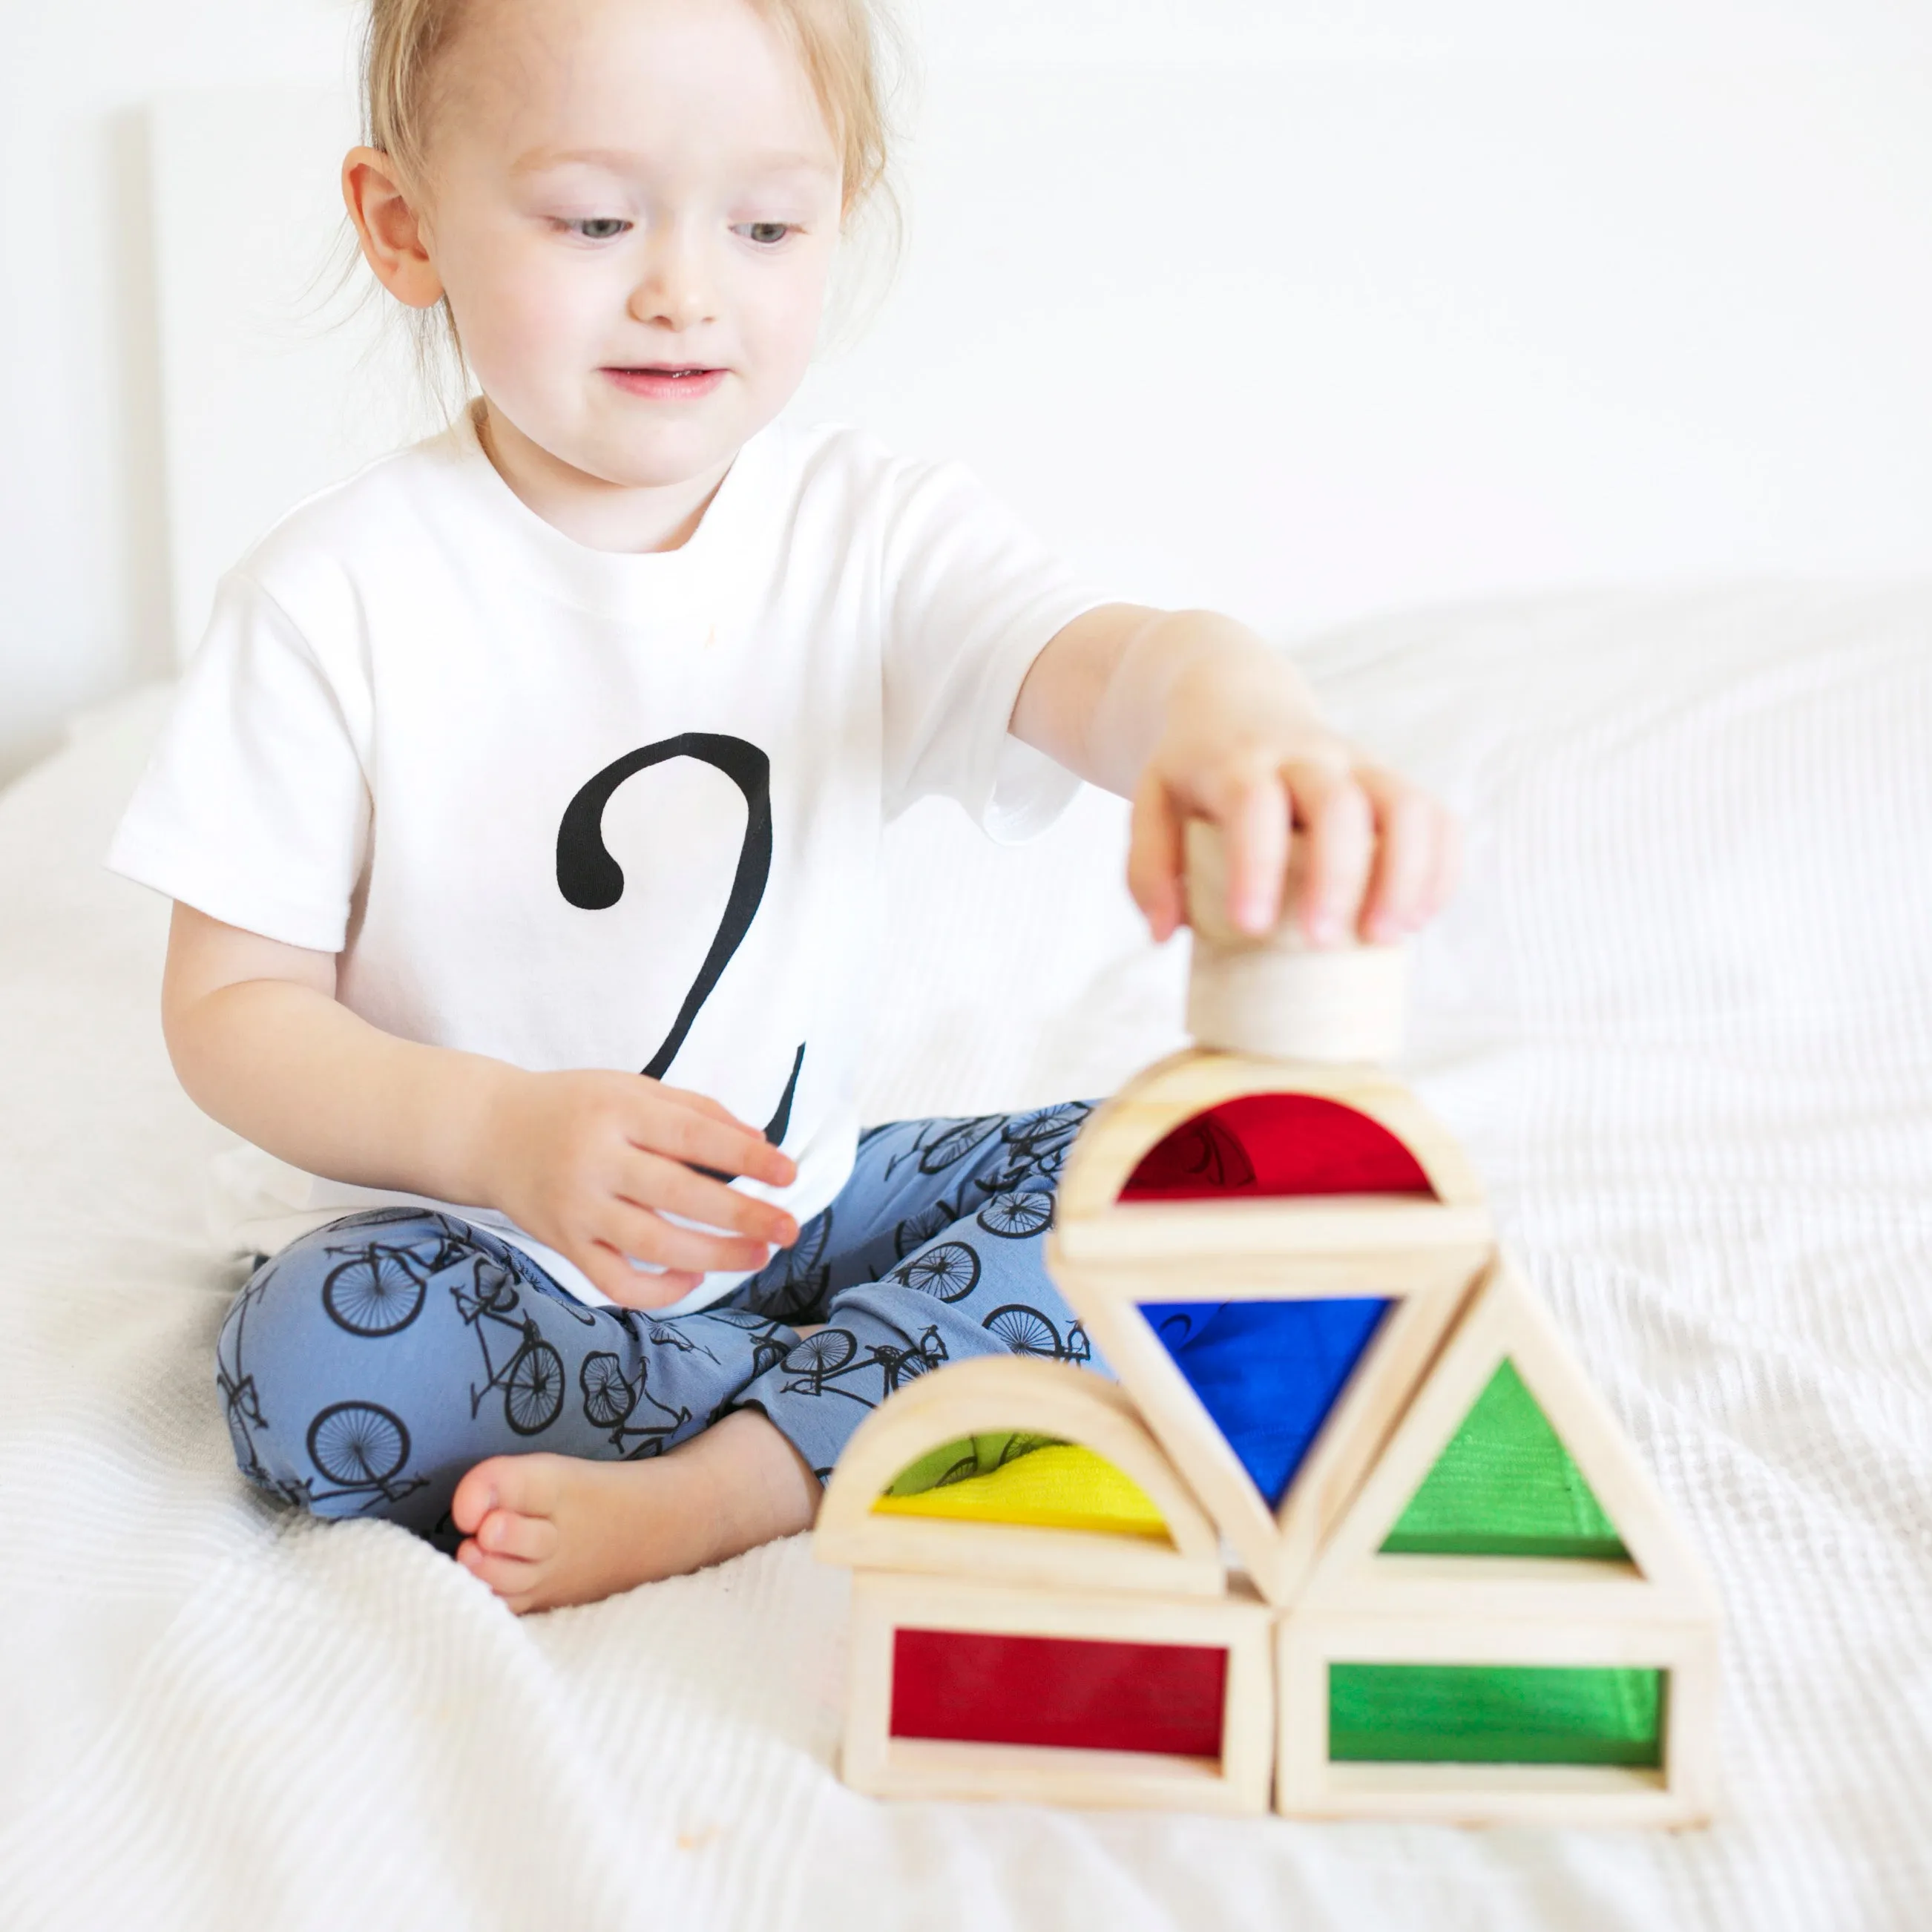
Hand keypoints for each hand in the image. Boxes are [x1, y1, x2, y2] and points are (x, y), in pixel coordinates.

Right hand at [476, 1069, 799, 1309]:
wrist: (488, 1132)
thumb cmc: (575, 1106)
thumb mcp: (632, 1088)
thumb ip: (696, 1110)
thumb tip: (759, 1143)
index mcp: (619, 1110)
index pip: (693, 1135)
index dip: (746, 1158)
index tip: (789, 1173)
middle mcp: (595, 1159)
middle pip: (677, 1194)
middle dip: (742, 1216)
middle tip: (788, 1228)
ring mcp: (577, 1207)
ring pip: (651, 1244)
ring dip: (713, 1256)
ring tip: (757, 1256)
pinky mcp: (563, 1244)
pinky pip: (614, 1282)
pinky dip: (658, 1290)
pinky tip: (692, 1278)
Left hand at [1127, 651, 1459, 947]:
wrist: (1235, 698)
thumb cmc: (1195, 770)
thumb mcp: (1152, 802)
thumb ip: (1147, 865)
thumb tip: (1163, 933)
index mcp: (1241, 762)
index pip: (1253, 803)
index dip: (1256, 864)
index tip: (1250, 927)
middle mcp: (1307, 756)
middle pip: (1338, 804)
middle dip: (1337, 877)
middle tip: (1320, 940)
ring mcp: (1360, 765)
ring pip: (1406, 805)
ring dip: (1406, 875)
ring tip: (1387, 937)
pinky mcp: (1393, 781)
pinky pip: (1437, 817)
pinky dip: (1440, 869)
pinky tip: (1418, 919)